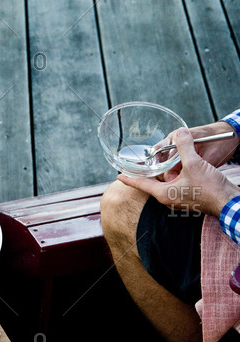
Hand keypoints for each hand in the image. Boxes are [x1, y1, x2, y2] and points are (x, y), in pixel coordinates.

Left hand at [118, 128, 239, 216]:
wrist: (229, 201)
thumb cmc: (210, 188)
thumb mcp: (194, 164)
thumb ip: (184, 148)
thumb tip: (180, 133)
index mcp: (163, 194)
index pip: (141, 184)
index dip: (129, 178)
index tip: (118, 176)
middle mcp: (168, 198)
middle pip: (155, 180)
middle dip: (152, 169)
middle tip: (145, 160)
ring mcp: (179, 198)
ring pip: (168, 180)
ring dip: (169, 169)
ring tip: (169, 157)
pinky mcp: (190, 196)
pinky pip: (178, 182)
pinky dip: (178, 172)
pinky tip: (184, 163)